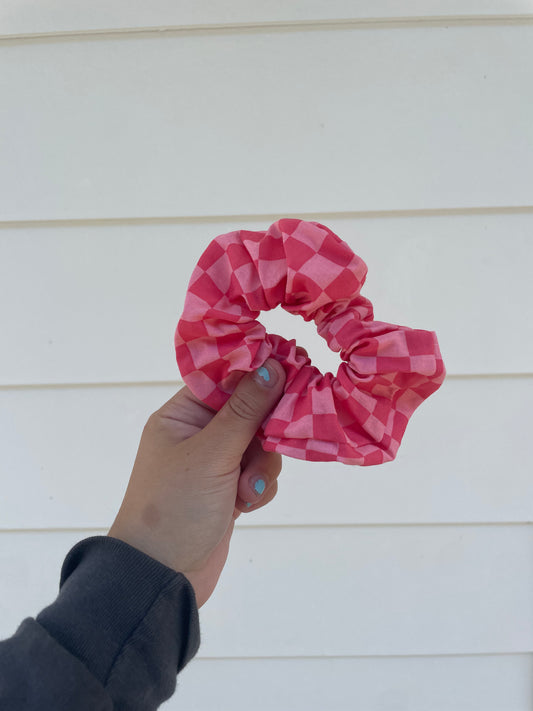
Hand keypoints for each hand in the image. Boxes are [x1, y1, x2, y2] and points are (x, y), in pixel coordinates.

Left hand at [107, 358, 285, 607]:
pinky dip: (259, 486)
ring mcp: (214, 464)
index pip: (225, 379)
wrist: (162, 578)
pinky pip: (260, 473)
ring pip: (261, 444)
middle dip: (263, 433)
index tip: (292, 369)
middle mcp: (197, 435)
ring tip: (245, 488)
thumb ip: (246, 410)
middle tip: (271, 443)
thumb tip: (274, 365)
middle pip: (250, 411)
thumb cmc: (174, 507)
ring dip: (261, 466)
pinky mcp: (228, 490)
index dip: (258, 374)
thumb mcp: (211, 454)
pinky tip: (245, 504)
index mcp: (180, 416)